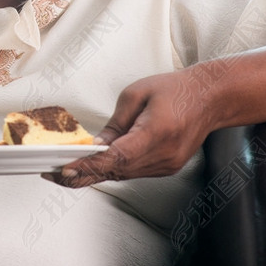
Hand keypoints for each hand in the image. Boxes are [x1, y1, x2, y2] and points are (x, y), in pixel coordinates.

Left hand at [42, 65, 223, 188]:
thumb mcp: (137, 94)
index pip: (117, 156)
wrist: (210, 98)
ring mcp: (167, 165)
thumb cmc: (176, 90)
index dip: (89, 165)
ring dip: (96, 173)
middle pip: (116, 170)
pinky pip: (133, 172)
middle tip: (55, 174)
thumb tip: (93, 145)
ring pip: (123, 175)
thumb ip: (114, 123)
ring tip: (69, 170)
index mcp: (157, 132)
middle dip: (84, 173)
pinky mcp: (166, 168)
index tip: (66, 168)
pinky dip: (114, 169)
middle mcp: (164, 154)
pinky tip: (95, 166)